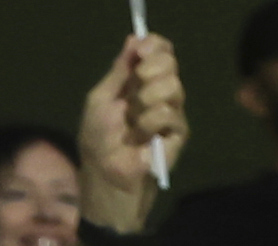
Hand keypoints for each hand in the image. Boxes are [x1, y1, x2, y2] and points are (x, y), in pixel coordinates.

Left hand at [72, 30, 183, 229]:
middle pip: (170, 64)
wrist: (107, 174)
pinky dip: (150, 121)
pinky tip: (142, 136)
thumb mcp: (101, 98)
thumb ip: (119, 71)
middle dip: (151, 69)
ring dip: (147, 99)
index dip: (155, 46)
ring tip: (134, 118)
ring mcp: (171, 114)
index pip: (159, 53)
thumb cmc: (99, 139)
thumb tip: (135, 39)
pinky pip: (170, 114)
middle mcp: (159, 94)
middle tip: (137, 84)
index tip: (142, 50)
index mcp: (139, 82)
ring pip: (173, 86)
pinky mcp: (178, 135)